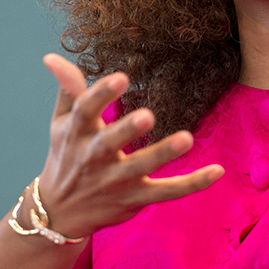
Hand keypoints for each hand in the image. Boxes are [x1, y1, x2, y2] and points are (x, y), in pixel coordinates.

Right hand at [32, 54, 223, 238]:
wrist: (59, 212)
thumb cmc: (66, 156)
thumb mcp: (62, 122)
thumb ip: (67, 89)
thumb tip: (51, 56)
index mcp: (76, 133)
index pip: (86, 111)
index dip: (101, 94)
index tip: (121, 76)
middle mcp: (94, 158)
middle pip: (110, 143)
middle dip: (127, 130)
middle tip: (147, 115)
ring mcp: (116, 181)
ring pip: (141, 167)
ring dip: (163, 153)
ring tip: (187, 138)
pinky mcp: (135, 198)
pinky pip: (167, 192)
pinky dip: (193, 183)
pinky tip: (217, 170)